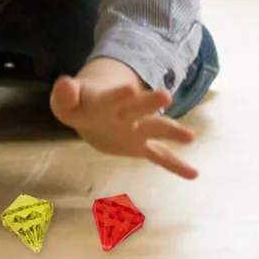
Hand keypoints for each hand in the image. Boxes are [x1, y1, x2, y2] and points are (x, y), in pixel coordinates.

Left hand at [49, 57, 197, 179]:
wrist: (94, 112)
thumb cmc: (80, 105)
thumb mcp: (66, 102)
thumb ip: (65, 95)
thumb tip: (64, 83)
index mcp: (107, 101)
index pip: (111, 97)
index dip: (118, 94)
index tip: (129, 89)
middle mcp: (127, 112)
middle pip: (140, 107)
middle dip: (150, 102)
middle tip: (166, 96)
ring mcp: (137, 129)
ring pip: (155, 128)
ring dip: (171, 131)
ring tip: (190, 137)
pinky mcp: (141, 146)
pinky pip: (161, 156)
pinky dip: (176, 165)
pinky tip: (194, 174)